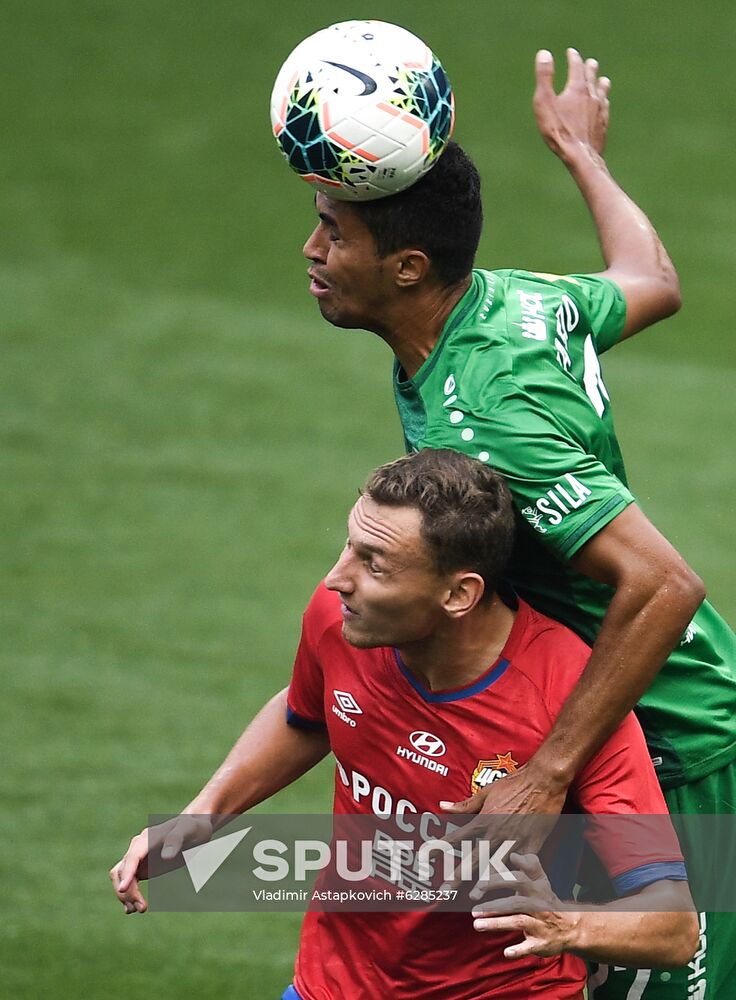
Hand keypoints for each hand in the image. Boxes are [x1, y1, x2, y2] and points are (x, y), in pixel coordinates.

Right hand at [109, 813, 213, 913]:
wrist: (193, 828)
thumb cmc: (192, 827)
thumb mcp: (188, 829)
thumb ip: (176, 840)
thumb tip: (166, 857)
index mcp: (148, 837)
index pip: (133, 856)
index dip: (127, 872)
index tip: (122, 889)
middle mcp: (138, 846)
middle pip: (123, 870)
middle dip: (128, 890)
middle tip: (142, 908)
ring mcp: (138, 857)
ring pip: (120, 876)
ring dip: (125, 894)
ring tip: (138, 910)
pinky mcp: (141, 866)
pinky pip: (127, 880)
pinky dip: (126, 894)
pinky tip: (132, 908)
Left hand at [438, 761, 568, 895]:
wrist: (543, 779)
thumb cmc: (514, 783)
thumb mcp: (487, 792)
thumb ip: (466, 804)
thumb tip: (443, 806)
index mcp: (484, 819)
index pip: (458, 836)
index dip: (441, 847)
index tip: (426, 857)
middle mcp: (497, 832)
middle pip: (474, 857)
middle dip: (459, 874)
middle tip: (446, 890)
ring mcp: (515, 840)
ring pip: (496, 865)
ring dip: (484, 882)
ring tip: (474, 897)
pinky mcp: (533, 844)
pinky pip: (522, 864)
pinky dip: (515, 876)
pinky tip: (510, 890)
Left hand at [472, 853, 579, 958]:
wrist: (572, 927)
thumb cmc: (547, 900)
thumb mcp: (541, 881)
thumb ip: (529, 865)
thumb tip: (514, 855)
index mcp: (536, 888)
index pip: (516, 879)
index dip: (499, 879)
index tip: (480, 882)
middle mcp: (538, 905)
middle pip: (515, 902)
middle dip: (494, 905)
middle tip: (473, 907)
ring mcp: (540, 925)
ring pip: (518, 923)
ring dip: (497, 924)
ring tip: (476, 924)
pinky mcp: (541, 943)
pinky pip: (529, 947)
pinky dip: (518, 951)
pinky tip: (506, 953)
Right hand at [533, 48, 610, 161]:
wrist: (579, 155)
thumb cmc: (558, 130)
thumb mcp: (544, 102)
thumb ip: (544, 77)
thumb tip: (544, 53)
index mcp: (577, 88)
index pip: (576, 66)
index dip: (573, 58)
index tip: (571, 52)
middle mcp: (592, 95)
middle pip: (591, 77)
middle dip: (588, 68)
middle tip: (589, 62)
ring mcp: (600, 110)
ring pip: (602, 92)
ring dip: (600, 83)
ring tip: (603, 80)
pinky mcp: (603, 124)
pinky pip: (605, 108)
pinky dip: (604, 102)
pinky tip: (604, 105)